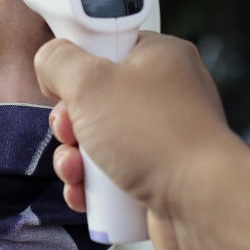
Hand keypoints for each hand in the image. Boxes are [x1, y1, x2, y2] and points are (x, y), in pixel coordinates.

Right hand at [35, 32, 249, 249]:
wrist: (200, 203)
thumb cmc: (153, 136)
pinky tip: (84, 194)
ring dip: (74, 159)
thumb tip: (48, 60)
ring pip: (98, 141)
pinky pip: (110, 175)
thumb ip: (59, 61)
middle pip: (95, 99)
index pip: (106, 46)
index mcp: (159, 57)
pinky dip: (91, 186)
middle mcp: (165, 94)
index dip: (77, 67)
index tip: (62, 86)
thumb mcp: (89, 82)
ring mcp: (162, 138)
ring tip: (76, 172)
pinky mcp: (157, 176)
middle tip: (70, 132)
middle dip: (69, 123)